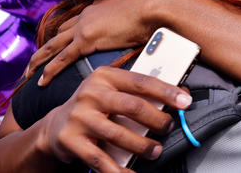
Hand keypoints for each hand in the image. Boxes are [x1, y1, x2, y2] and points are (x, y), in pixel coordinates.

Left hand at [26, 0, 158, 85]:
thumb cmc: (152, 9)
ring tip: (27, 74)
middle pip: (57, 34)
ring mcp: (84, 27)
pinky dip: (50, 70)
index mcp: (97, 8)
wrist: (153, 6)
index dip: (63, 36)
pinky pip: (62, 58)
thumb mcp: (136, 12)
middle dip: (44, 49)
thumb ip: (129, 20)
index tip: (56, 46)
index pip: (74, 23)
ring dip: (38, 60)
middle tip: (32, 62)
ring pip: (53, 46)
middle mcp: (86, 15)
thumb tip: (136, 28)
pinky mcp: (86, 39)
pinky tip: (41, 81)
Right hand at [37, 66, 191, 172]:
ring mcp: (79, 118)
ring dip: (142, 145)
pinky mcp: (71, 141)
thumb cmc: (94, 106)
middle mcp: (90, 94)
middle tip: (168, 127)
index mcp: (104, 76)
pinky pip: (100, 159)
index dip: (166, 91)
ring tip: (155, 150)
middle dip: (156, 119)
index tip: (185, 101)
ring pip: (118, 134)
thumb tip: (179, 95)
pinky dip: (118, 169)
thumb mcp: (112, 90)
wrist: (56, 126)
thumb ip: (139, 92)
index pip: (141, 81)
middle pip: (132, 106)